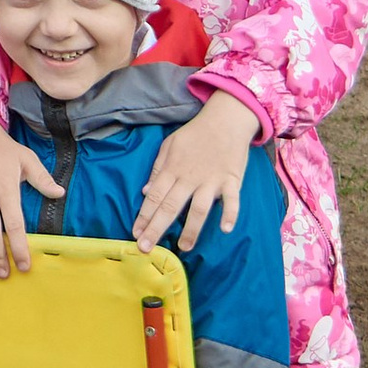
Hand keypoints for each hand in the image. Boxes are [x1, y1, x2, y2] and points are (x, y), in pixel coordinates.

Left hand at [133, 92, 257, 253]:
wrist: (224, 120)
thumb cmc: (194, 134)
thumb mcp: (169, 146)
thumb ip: (157, 169)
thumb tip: (144, 192)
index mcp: (172, 169)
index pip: (154, 197)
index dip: (144, 216)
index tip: (135, 234)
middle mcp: (189, 177)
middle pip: (170, 206)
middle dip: (156, 228)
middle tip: (146, 248)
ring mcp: (211, 180)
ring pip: (199, 208)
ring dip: (191, 229)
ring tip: (183, 247)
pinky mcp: (231, 180)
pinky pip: (232, 199)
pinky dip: (230, 213)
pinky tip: (225, 229)